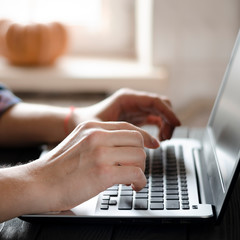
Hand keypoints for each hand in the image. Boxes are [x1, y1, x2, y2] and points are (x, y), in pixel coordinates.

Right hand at [25, 121, 158, 213]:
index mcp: (92, 127)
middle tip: (135, 167)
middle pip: (137, 140)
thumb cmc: (58, 166)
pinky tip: (133, 186)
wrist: (39, 183)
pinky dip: (140, 182)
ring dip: (140, 170)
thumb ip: (100, 140)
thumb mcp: (78, 141)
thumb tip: (122, 146)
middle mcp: (98, 136)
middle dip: (141, 156)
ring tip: (132, 178)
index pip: (128, 127)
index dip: (144, 137)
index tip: (153, 144)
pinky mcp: (103, 173)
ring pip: (139, 156)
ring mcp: (100, 153)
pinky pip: (135, 173)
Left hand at [74, 88, 180, 140]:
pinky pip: (154, 119)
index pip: (155, 101)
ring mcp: (135, 108)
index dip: (168, 112)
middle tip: (166, 138)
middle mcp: (133, 101)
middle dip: (168, 120)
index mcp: (127, 98)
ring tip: (162, 141)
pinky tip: (157, 140)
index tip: (177, 125)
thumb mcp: (106, 128)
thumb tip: (151, 143)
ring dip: (165, 125)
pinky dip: (160, 128)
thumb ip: (126, 133)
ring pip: (159, 112)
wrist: (78, 123)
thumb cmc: (87, 123)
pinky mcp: (136, 117)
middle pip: (161, 105)